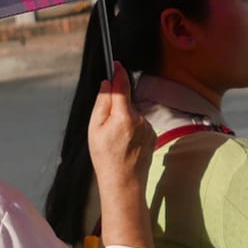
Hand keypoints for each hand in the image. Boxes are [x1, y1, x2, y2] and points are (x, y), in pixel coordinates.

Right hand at [87, 61, 153, 192]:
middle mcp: (140, 118)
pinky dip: (132, 130)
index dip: (119, 72)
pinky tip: (126, 145)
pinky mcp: (153, 135)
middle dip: (116, 107)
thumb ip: (102, 103)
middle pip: (126, 102)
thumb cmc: (105, 158)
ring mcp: (149, 127)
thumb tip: (108, 84)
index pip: (123, 85)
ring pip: (133, 114)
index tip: (116, 64)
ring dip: (124, 121)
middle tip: (105, 127)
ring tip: (116, 142)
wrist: (124, 183)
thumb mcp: (95, 129)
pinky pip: (140, 125)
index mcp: (124, 115)